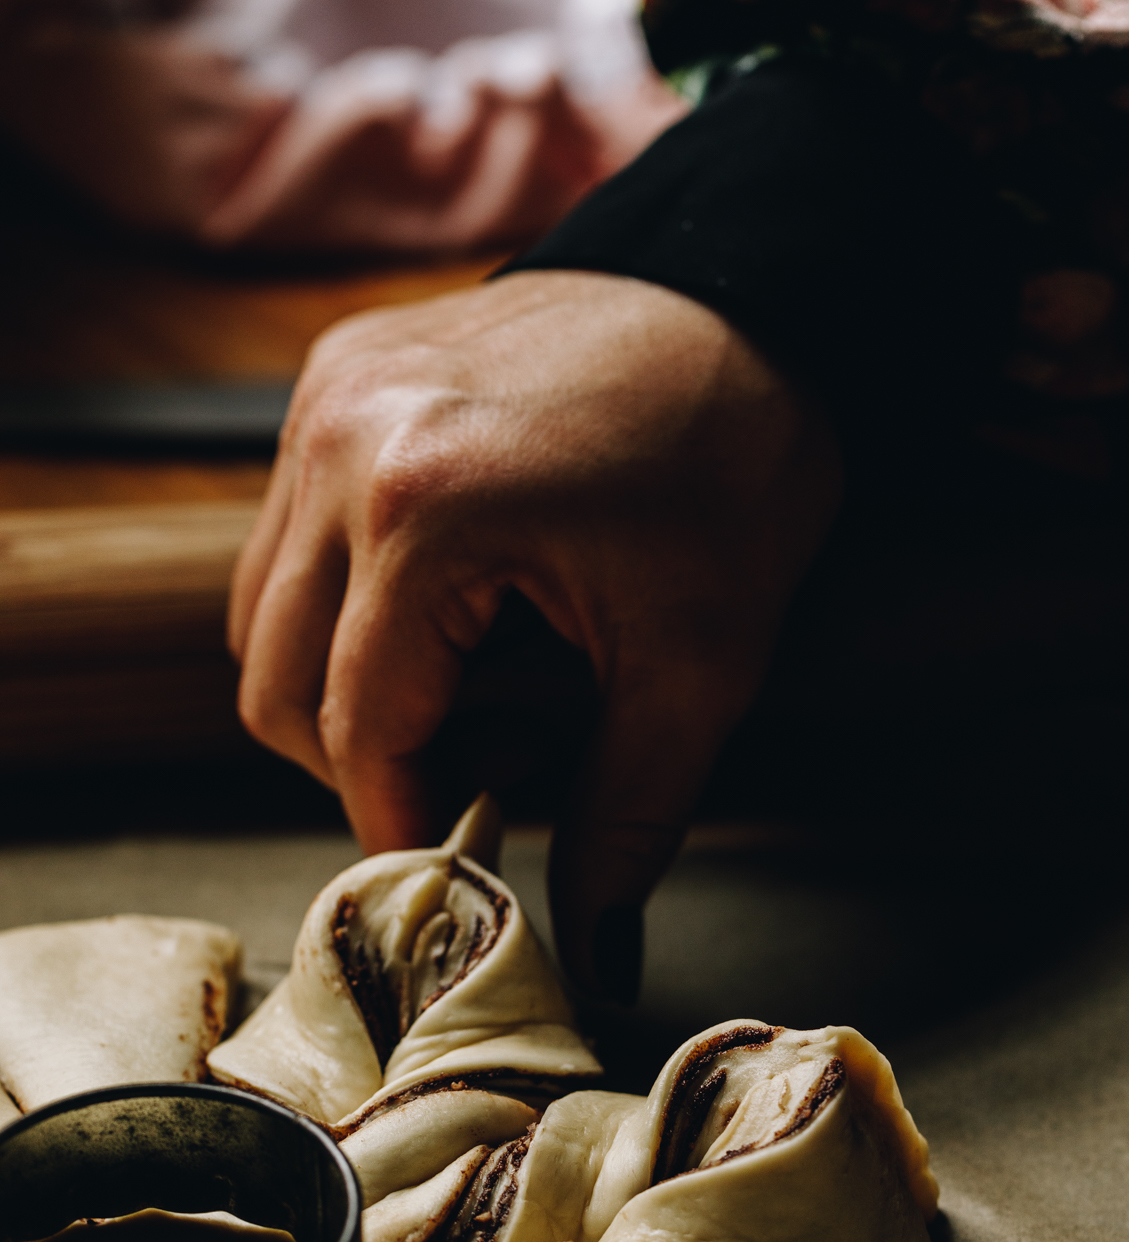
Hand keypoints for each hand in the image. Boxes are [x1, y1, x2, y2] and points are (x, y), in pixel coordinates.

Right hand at [228, 270, 842, 1002]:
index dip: (405, 821)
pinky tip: (457, 606)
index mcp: (426, 508)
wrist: (751, 290)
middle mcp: (343, 442)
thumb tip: (594, 951)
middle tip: (489, 768)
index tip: (459, 866)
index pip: (359, 730)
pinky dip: (349, 604)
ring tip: (484, 683)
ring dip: (349, 686)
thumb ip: (630, 815)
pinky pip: (288, 536)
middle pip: (275, 683)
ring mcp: (325, 399)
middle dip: (369, 761)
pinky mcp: (334, 377)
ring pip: (263, 614)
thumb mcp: (703, 659)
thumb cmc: (737, 460)